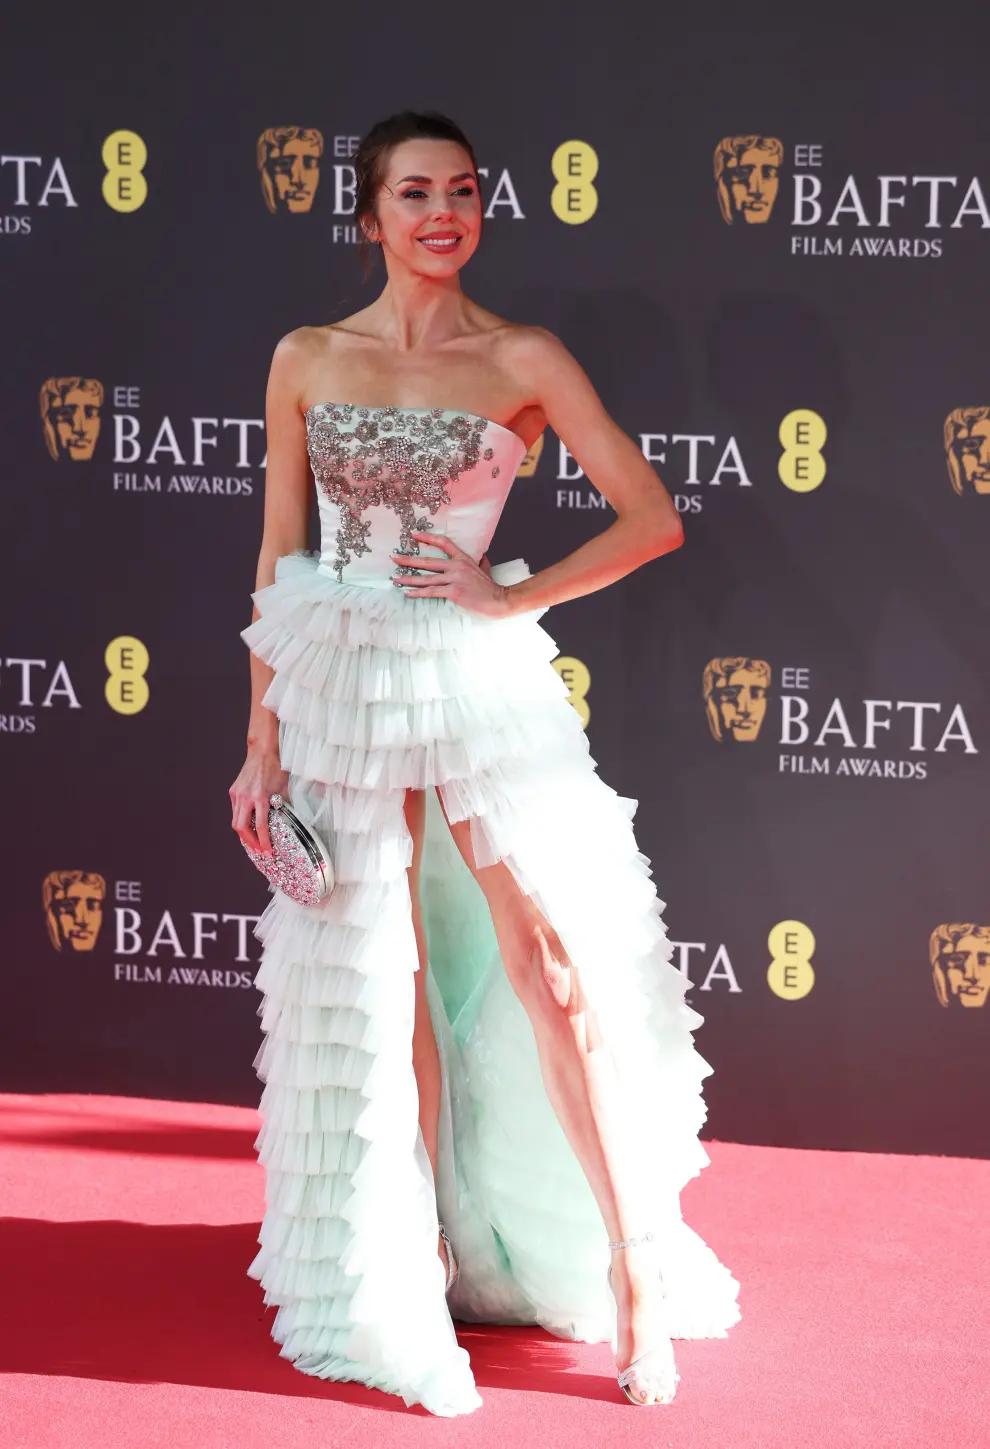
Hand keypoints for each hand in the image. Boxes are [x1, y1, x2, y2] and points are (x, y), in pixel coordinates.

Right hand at [229, 747, 288, 853]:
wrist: (263, 751)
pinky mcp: (234, 791)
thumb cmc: (276, 767)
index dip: (264, 841)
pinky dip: (241, 821)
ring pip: (235, 821)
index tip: (268, 851)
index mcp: (260, 797)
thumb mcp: (285, 788)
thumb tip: (292, 820)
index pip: (260, 826)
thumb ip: (285, 805)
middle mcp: (245, 797)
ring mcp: (237, 794)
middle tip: (260, 851)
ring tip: (254, 843)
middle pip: (241, 828)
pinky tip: (249, 827)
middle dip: (250, 842)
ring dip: (244, 834)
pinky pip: (235, 811)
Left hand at [391, 533, 513, 617]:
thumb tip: (482, 556)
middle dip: (409, 560)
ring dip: (409, 578)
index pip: (443, 543)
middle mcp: (457, 566)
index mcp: (463, 558)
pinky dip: (419, 593)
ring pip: (427, 578)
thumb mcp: (485, 569)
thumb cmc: (491, 587)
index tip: (414, 535)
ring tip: (395, 578)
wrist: (499, 600)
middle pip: (428, 561)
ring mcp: (455, 579)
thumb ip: (481, 562)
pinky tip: (408, 593)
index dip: (427, 538)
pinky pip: (432, 592)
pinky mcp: (454, 592)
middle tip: (395, 558)